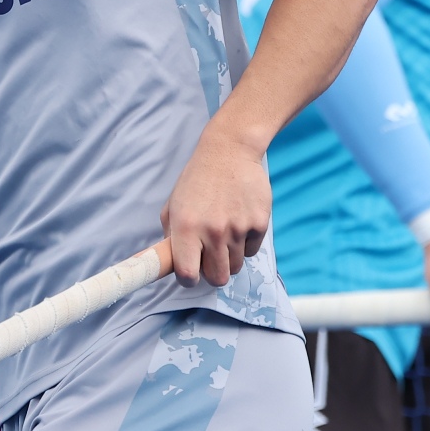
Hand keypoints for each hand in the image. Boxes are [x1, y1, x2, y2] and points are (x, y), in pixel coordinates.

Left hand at [160, 124, 271, 285]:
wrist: (229, 151)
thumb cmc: (197, 180)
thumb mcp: (173, 206)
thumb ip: (171, 238)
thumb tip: (170, 266)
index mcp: (186, 227)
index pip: (187, 274)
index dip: (188, 279)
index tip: (189, 274)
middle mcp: (213, 230)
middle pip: (218, 278)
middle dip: (212, 272)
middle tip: (210, 257)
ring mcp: (238, 227)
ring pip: (236, 266)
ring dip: (229, 256)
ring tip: (224, 233)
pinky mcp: (259, 222)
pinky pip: (252, 249)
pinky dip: (245, 242)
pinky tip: (239, 220)